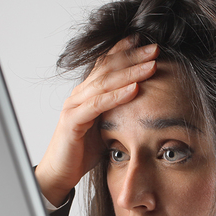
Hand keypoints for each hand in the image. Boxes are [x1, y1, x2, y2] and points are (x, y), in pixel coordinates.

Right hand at [35, 37, 158, 206]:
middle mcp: (79, 94)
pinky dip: (117, 95)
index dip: (125, 51)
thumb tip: (145, 106)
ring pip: (105, 82)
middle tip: (155, 48)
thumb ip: (119, 113)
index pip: (106, 65)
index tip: (146, 42)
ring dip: (130, 72)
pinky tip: (134, 89)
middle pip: (108, 68)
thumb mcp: (106, 127)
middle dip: (133, 56)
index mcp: (87, 93)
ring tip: (151, 65)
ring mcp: (74, 105)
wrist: (60, 173)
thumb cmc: (83, 152)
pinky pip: (98, 104)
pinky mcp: (72, 120)